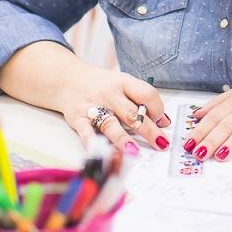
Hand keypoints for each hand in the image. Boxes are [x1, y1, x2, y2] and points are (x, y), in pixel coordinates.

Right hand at [55, 63, 171, 155]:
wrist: (67, 78)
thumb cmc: (101, 84)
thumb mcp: (122, 83)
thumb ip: (141, 100)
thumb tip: (164, 121)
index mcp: (123, 82)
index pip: (146, 94)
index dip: (157, 109)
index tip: (162, 122)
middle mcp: (109, 94)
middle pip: (132, 113)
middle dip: (149, 130)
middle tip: (161, 143)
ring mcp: (93, 106)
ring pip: (111, 124)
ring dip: (123, 139)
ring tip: (134, 151)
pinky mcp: (78, 119)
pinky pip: (86, 133)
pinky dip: (94, 144)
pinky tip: (103, 152)